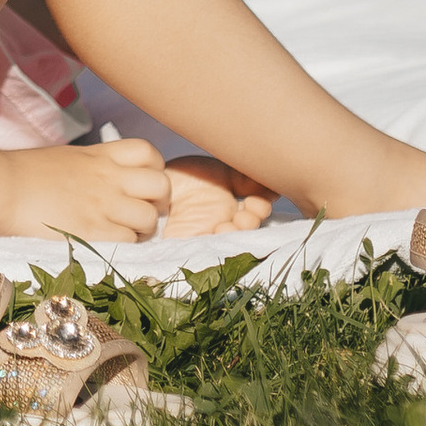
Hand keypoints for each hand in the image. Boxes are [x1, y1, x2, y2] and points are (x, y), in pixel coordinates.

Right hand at [0, 138, 174, 251]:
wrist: (2, 186)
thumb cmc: (25, 172)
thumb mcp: (67, 157)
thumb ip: (92, 165)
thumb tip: (103, 178)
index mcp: (101, 155)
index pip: (149, 152)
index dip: (155, 168)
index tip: (143, 182)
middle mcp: (109, 177)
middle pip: (161, 185)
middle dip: (159, 201)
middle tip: (144, 211)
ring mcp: (104, 205)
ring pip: (150, 218)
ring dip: (143, 229)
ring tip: (126, 233)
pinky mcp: (95, 232)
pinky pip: (130, 241)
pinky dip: (125, 245)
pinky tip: (109, 244)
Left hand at [154, 156, 274, 237]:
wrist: (151, 179)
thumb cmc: (186, 176)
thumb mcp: (220, 173)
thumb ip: (244, 179)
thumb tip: (273, 186)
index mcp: (233, 209)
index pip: (254, 214)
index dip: (259, 210)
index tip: (258, 201)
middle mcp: (223, 225)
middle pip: (244, 233)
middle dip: (249, 225)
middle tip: (245, 215)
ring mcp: (206, 236)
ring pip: (228, 243)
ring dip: (234, 236)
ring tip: (229, 225)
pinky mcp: (187, 245)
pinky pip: (203, 251)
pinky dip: (213, 245)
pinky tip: (214, 233)